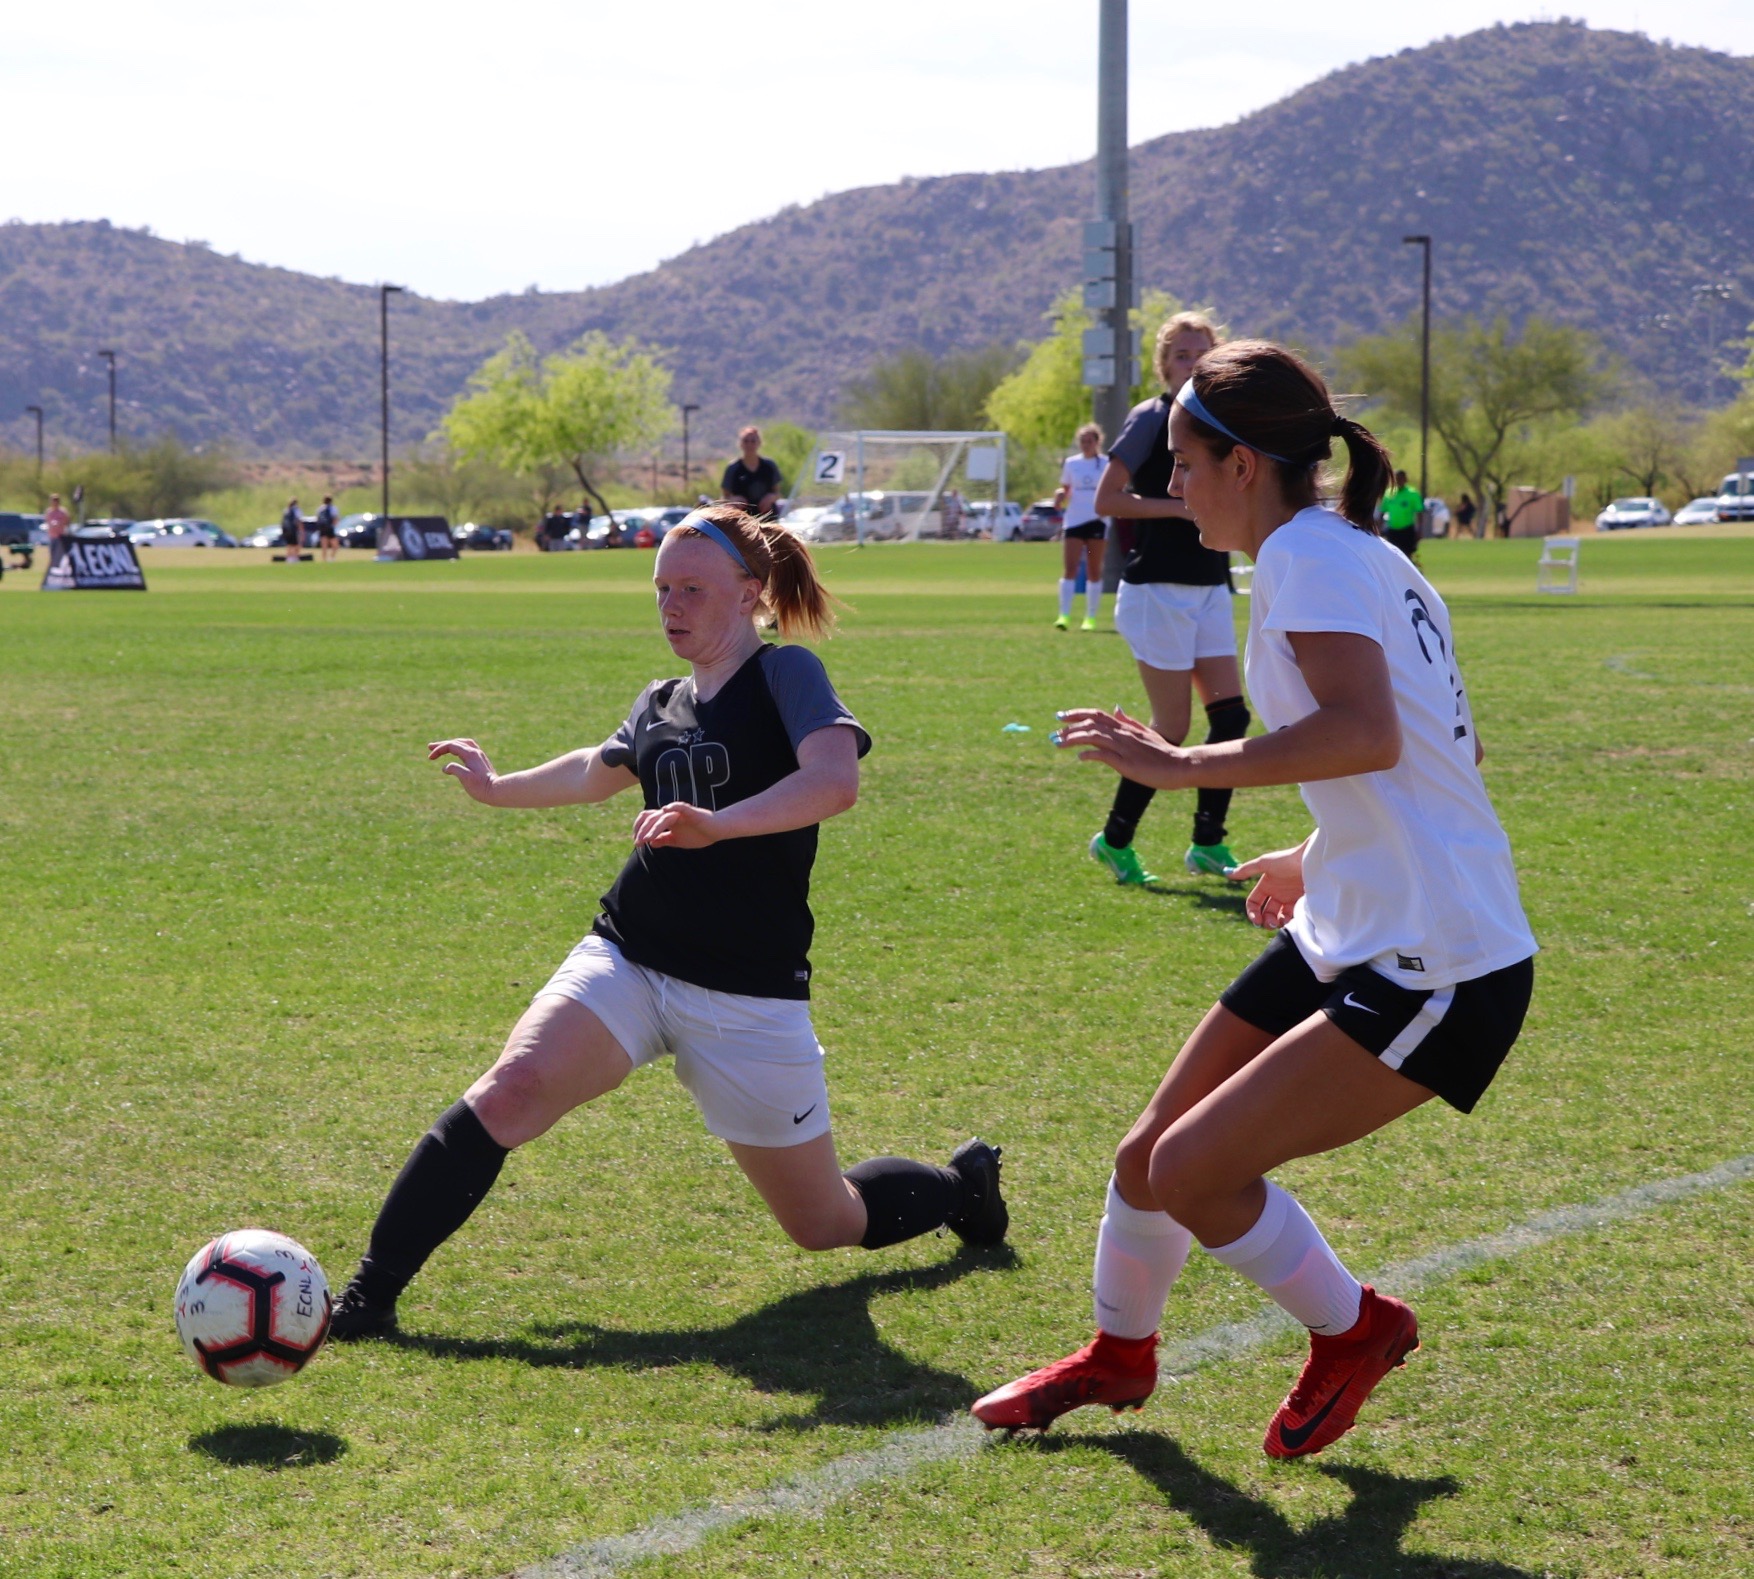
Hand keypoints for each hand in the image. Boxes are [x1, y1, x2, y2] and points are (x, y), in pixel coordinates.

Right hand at [429, 738, 498, 804]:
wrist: (497, 791)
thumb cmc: (481, 787)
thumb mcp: (465, 778)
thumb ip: (454, 769)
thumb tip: (445, 768)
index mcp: (470, 754)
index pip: (451, 746)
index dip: (439, 750)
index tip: (430, 758)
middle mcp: (475, 752)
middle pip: (456, 742)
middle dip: (442, 744)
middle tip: (430, 747)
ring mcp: (479, 756)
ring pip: (463, 744)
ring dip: (451, 744)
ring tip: (442, 747)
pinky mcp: (481, 761)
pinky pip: (468, 749)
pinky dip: (459, 748)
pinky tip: (456, 753)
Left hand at [633, 801, 720, 849]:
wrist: (717, 831)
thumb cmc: (699, 834)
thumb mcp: (677, 840)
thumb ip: (664, 840)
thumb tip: (650, 843)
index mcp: (666, 820)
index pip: (647, 819)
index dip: (638, 829)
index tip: (636, 842)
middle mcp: (671, 814)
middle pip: (651, 817)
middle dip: (642, 830)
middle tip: (638, 843)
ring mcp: (681, 812)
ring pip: (662, 817)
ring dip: (652, 828)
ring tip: (647, 839)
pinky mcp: (692, 812)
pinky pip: (681, 807)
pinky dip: (673, 807)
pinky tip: (665, 810)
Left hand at [1053, 706, 1190, 788]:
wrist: (1181, 765)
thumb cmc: (1163, 752)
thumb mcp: (1145, 732)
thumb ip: (1129, 721)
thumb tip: (1116, 709)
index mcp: (1126, 727)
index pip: (1097, 715)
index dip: (1077, 714)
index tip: (1061, 716)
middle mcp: (1123, 734)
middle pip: (1092, 724)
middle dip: (1069, 728)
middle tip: (1054, 734)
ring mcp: (1125, 748)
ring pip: (1095, 737)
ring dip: (1074, 739)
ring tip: (1059, 744)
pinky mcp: (1128, 764)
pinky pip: (1105, 755)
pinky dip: (1090, 754)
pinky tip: (1080, 757)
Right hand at [1226, 843, 1306, 929]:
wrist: (1312, 860)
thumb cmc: (1287, 860)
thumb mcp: (1264, 863)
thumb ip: (1247, 870)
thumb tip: (1227, 873)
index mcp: (1266, 885)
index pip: (1253, 903)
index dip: (1252, 913)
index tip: (1256, 920)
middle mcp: (1276, 893)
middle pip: (1265, 913)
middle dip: (1265, 920)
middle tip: (1270, 924)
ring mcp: (1289, 898)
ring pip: (1278, 916)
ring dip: (1276, 923)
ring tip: (1280, 923)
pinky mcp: (1301, 901)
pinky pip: (1293, 916)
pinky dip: (1289, 921)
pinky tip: (1290, 920)